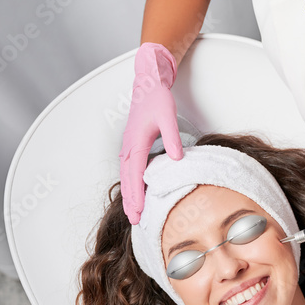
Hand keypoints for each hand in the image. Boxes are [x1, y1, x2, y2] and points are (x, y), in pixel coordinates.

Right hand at [119, 43, 181, 223]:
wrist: (148, 83)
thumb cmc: (157, 98)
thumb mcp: (167, 116)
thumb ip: (172, 137)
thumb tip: (176, 158)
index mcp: (136, 142)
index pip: (136, 175)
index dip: (138, 195)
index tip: (140, 211)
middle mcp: (129, 146)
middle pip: (128, 180)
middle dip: (131, 201)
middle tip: (136, 221)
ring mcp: (129, 146)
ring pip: (127, 176)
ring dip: (130, 195)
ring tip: (135, 213)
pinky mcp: (133, 145)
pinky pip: (130, 169)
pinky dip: (132, 183)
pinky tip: (138, 193)